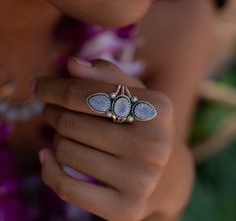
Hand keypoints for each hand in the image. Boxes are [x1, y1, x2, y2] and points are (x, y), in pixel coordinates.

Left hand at [35, 58, 173, 220]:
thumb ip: (106, 75)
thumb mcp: (134, 95)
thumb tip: (72, 63)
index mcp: (156, 110)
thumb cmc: (144, 127)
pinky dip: (49, 170)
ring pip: (66, 151)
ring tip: (66, 135)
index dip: (54, 87)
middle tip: (50, 110)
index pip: (86, 93)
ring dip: (57, 139)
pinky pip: (67, 187)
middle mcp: (153, 145)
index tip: (38, 85)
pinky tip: (46, 156)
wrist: (166, 175)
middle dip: (52, 113)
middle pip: (71, 123)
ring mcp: (140, 179)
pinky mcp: (125, 208)